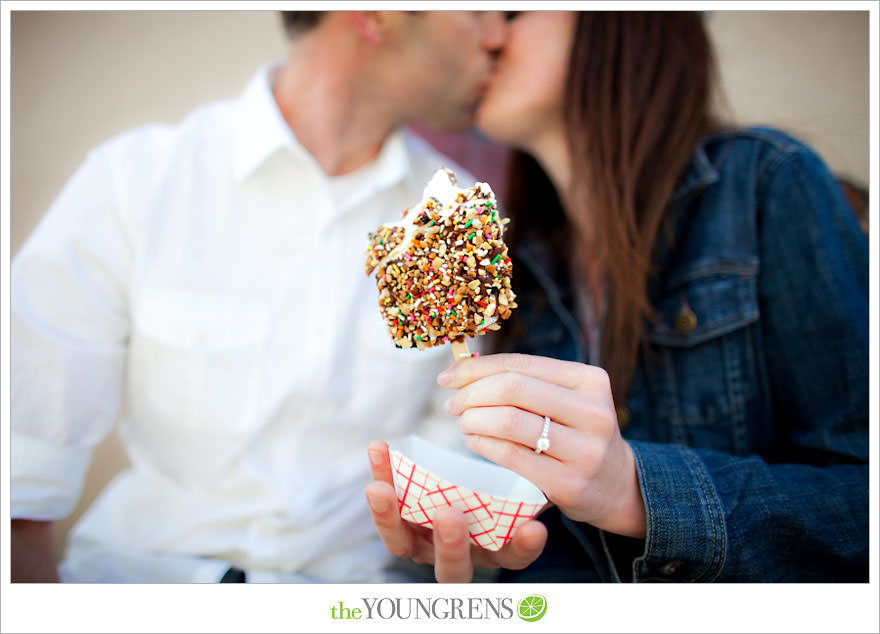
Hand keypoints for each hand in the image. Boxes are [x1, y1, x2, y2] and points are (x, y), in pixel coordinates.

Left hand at [365, 441, 547, 581]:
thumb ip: (536, 482)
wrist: (473, 489)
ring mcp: (426, 545)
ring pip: (404, 544)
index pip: (513, 556)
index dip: (523, 546)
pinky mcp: (400, 525)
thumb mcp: (525, 488)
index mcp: (497, 551)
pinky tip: (378, 448)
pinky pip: (385, 509)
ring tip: (380, 488)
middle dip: (450, 543)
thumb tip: (554, 447)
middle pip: (453, 566)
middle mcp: (461, 555)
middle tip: (449, 515)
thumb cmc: (507, 490)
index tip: (534, 529)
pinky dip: (381, 477)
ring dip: (390, 517)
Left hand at [439, 353, 645, 538]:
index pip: (520, 364)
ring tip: (464, 423)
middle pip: (512, 388)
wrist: (615, 486)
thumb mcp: (566, 399)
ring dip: (473, 419)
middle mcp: (593, 412)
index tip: (447, 377)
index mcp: (590, 380)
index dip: (476, 368)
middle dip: (471, 393)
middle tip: (453, 404)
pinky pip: (511, 455)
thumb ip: (525, 381)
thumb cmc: (576, 434)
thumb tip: (462, 368)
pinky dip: (482, 444)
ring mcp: (585, 450)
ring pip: (508, 421)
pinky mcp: (570, 483)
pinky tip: (474, 441)